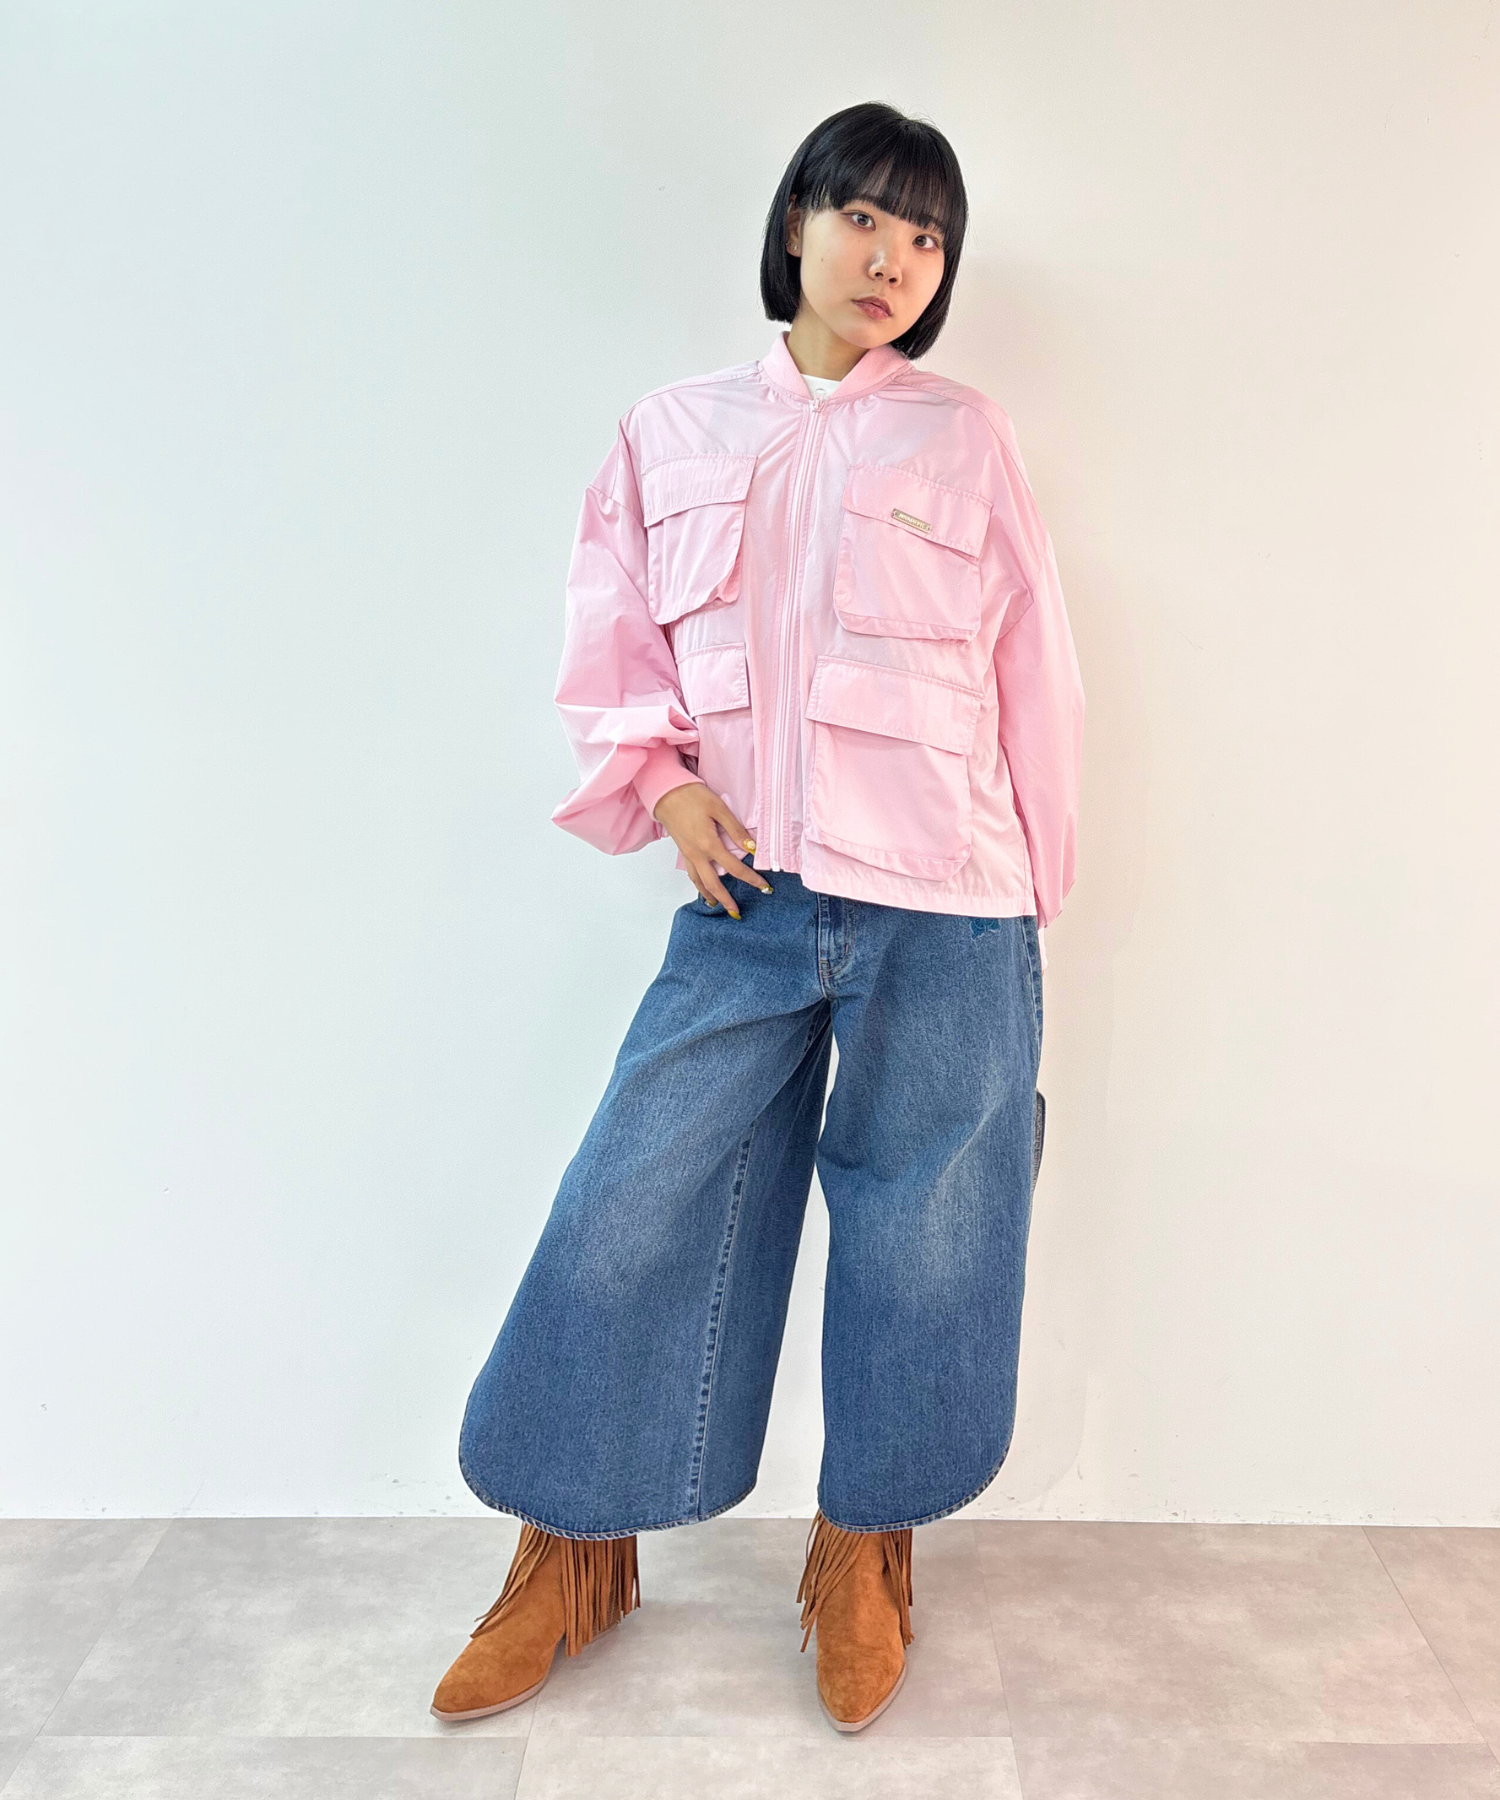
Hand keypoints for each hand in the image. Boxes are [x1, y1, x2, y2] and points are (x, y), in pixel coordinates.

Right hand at [653, 782, 772, 918]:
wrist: (666, 793)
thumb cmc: (692, 796)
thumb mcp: (718, 808)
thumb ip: (735, 829)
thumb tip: (751, 848)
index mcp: (709, 844)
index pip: (735, 867)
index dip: (751, 879)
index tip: (764, 887)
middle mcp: (697, 854)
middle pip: (714, 884)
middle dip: (727, 900)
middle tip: (738, 912)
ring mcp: (688, 854)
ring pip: (700, 882)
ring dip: (711, 896)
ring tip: (720, 906)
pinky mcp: (683, 851)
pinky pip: (691, 874)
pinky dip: (699, 885)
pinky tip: (704, 889)